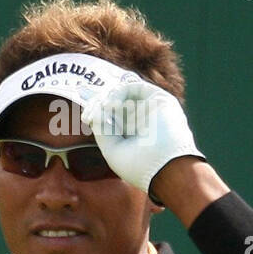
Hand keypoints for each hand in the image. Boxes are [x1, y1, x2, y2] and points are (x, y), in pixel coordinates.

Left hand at [80, 78, 204, 203]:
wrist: (166, 167)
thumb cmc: (140, 166)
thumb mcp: (112, 149)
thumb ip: (101, 128)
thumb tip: (94, 111)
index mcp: (130, 134)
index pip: (109, 115)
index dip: (95, 110)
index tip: (86, 118)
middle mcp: (140, 120)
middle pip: (113, 101)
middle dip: (97, 104)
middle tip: (89, 115)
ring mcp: (149, 108)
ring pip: (121, 92)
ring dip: (106, 98)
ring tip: (102, 111)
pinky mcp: (159, 99)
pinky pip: (133, 86)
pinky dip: (118, 93)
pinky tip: (112, 107)